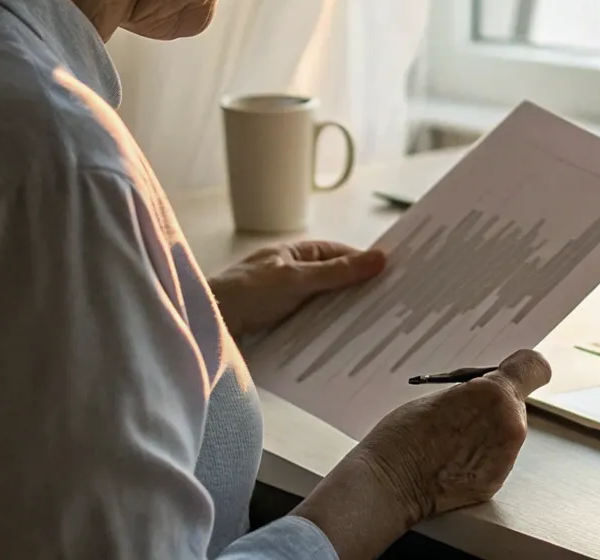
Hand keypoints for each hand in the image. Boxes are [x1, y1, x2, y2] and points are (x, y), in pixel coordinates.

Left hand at [207, 240, 384, 336]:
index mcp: (294, 255)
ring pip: (323, 307)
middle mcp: (290, 276)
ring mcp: (284, 302)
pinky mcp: (278, 326)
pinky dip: (325, 334)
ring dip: (341, 317)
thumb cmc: (247, 293)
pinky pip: (309, 327)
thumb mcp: (297, 279)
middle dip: (356, 293)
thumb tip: (380, 258)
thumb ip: (337, 272)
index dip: (363, 263)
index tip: (392, 277)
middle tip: (390, 308)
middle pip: (333, 282)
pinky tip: (343, 346)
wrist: (207, 326)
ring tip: (374, 330)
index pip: (338, 254)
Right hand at [295, 349, 551, 552]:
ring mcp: (506, 457)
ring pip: (507, 433)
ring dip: (489, 432)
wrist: (388, 483)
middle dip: (495, 406)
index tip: (509, 372)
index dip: (521, 369)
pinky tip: (453, 461)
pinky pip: (497, 460)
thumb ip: (477, 389)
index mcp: (496, 393)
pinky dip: (480, 458)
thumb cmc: (404, 435)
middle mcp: (510, 425)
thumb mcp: (445, 393)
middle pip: (516, 404)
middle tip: (462, 413)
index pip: (535, 368)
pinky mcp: (496, 482)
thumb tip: (490, 389)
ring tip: (452, 439)